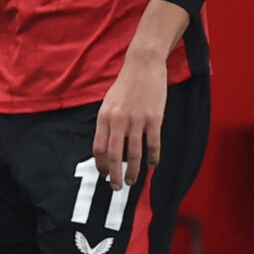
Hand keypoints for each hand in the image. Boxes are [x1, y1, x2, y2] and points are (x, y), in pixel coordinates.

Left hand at [92, 48, 168, 191]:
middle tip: (117, 187)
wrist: (143, 66)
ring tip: (132, 182)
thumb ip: (106, 123)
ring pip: (133, 153)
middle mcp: (118, 120)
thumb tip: (106, 146)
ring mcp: (136, 120)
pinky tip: (152, 166)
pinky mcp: (154, 118)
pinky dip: (152, 158)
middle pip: (114, 155)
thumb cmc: (125, 85)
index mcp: (104, 117)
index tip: (104, 175)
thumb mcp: (108, 103)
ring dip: (132, 171)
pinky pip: (153, 143)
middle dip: (114, 174)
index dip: (101, 164)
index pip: (98, 148)